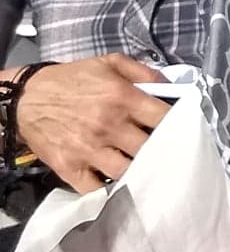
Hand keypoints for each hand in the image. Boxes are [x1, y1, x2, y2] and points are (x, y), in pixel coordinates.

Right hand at [13, 55, 168, 192]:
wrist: (25, 98)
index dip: (178, 125)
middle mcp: (109, 126)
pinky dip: (108, 188)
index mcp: (122, 98)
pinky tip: (115, 179)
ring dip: (137, 171)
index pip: (164, 118)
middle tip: (165, 151)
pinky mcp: (70, 169)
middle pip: (150, 149)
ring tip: (142, 168)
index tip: (182, 130)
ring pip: (128, 172)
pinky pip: (98, 189)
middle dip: (160, 150)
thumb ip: (145, 72)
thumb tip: (172, 88)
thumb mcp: (110, 62)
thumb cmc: (72, 79)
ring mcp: (89, 150)